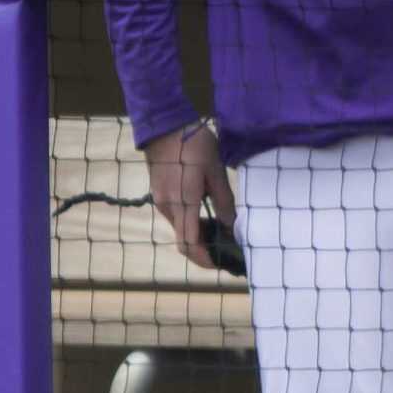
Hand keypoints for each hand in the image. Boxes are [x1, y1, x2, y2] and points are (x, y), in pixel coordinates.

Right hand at [143, 120, 237, 274]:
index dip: (204, 258)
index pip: (190, 243)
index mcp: (183, 203)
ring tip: (222, 237)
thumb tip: (232, 227)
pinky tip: (207, 220)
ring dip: (197, 239)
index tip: (220, 264)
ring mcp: (161, 202)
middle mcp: (168, 207)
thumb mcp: (216, 172)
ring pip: (180, 230)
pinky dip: (190, 226)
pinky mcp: (160, 196)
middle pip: (183, 241)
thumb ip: (224, 202)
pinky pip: (176, 218)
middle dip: (203, 253)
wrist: (165, 128)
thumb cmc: (195, 146)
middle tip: (225, 253)